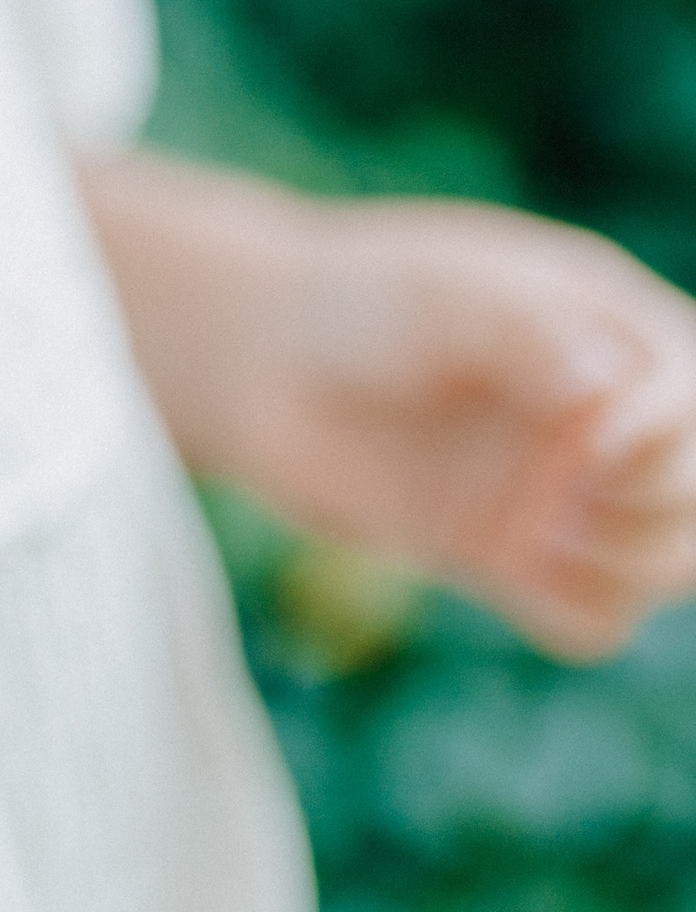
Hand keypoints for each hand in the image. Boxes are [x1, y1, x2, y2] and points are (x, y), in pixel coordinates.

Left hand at [81, 154, 695, 659]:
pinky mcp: (519, 557)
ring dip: (626, 564)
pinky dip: (571, 608)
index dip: (666, 435)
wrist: (256, 364)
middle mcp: (612, 415)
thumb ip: (526, 332)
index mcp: (616, 328)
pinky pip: (594, 618)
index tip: (589, 444)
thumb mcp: (440, 293)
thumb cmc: (353, 302)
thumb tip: (604, 386)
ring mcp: (569, 490)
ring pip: (670, 563)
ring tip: (531, 529)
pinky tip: (506, 560)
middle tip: (560, 494)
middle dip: (658, 507)